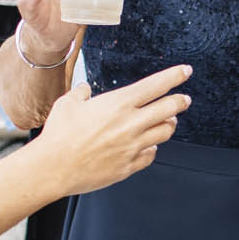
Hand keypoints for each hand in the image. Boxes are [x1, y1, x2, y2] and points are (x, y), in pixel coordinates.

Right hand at [33, 64, 191, 193]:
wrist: (53, 167)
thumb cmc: (59, 135)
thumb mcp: (67, 103)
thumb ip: (81, 94)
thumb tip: (84, 90)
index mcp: (118, 104)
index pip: (156, 85)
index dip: (175, 76)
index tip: (185, 71)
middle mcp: (131, 124)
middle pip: (170, 108)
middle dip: (181, 101)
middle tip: (184, 99)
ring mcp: (133, 146)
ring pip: (165, 132)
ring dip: (169, 124)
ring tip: (168, 121)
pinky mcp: (129, 166)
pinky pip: (151, 155)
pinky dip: (152, 148)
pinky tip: (147, 146)